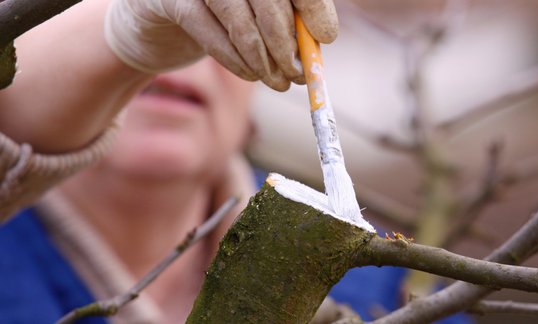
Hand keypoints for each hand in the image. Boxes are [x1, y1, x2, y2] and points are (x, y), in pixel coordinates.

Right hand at [105, 0, 337, 90]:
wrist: (152, 27)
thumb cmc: (213, 19)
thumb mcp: (253, 16)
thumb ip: (283, 22)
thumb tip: (317, 43)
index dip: (312, 6)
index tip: (326, 37)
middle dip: (287, 43)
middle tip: (299, 75)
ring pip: (241, 20)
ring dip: (264, 60)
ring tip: (278, 83)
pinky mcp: (168, 0)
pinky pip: (211, 34)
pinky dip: (236, 61)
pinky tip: (251, 76)